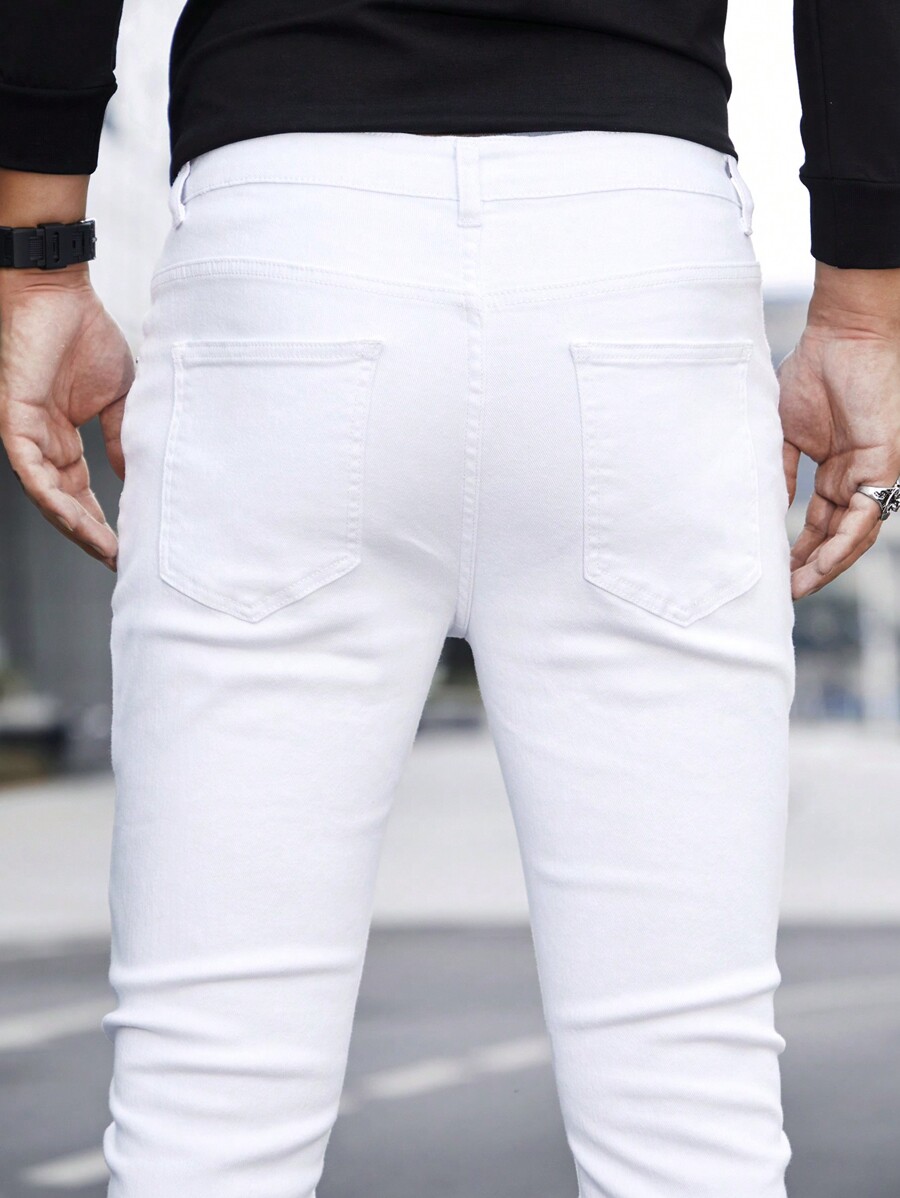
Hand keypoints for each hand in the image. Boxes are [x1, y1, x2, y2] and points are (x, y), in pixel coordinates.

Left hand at [0, 267, 134, 570]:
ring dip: (75, 528)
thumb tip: (137, 477)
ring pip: (46, 497)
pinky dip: (54, 501)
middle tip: (121, 562)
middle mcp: (41, 442)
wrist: (56, 290)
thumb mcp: (119, 398)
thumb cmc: (83, 332)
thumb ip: (123, 438)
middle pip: (63, 504)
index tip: (130, 547)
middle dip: (91, 536)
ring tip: (105, 550)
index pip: (80, 493)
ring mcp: (25, 434)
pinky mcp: (14, 421)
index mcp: (63, 438)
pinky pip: (31, 472)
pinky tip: (78, 521)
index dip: (103, 522)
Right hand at [776, 263, 899, 600]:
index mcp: (833, 470)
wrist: (847, 331)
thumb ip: (777, 473)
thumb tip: (762, 513)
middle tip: (780, 594)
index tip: (772, 576)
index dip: (797, 552)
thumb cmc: (815, 370)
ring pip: (852, 536)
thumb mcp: (782, 432)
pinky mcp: (885, 466)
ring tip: (796, 590)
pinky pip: (866, 518)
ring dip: (825, 567)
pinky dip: (842, 546)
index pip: (817, 523)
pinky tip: (818, 566)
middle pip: (834, 537)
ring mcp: (871, 474)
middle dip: (809, 569)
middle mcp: (854, 478)